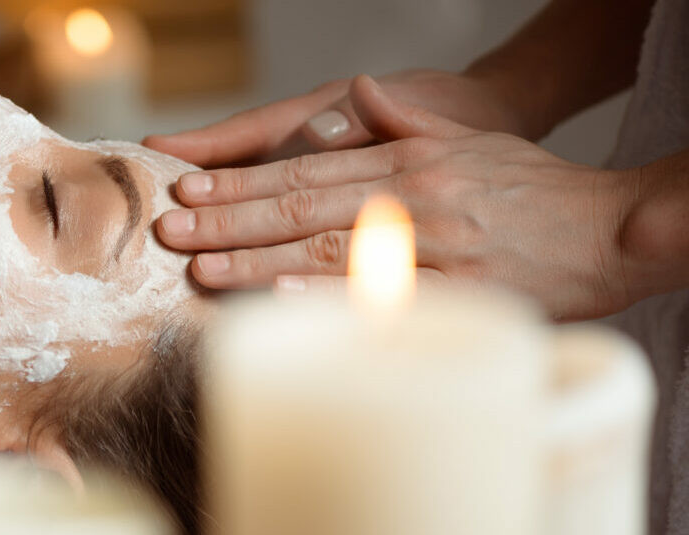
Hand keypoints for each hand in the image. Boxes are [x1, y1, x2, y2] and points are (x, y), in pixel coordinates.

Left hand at [156, 75, 642, 320]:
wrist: (609, 227)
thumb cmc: (531, 189)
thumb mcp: (464, 139)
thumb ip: (402, 123)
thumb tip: (353, 95)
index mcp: (406, 162)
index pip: (304, 173)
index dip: (242, 183)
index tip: (191, 192)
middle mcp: (412, 198)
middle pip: (302, 209)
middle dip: (229, 221)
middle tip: (173, 230)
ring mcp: (435, 244)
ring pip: (331, 250)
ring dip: (259, 261)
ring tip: (202, 269)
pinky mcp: (460, 289)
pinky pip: (385, 295)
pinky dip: (332, 296)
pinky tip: (283, 299)